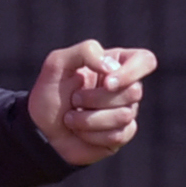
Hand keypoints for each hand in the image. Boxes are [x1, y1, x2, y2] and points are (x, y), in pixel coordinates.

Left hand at [28, 40, 155, 165]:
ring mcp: (126, 111)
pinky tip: (80, 132)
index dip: (132, 72)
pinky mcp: (122, 134)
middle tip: (74, 99)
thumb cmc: (49, 95)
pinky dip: (92, 134)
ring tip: (71, 117)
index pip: (145, 60)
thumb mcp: (57, 64)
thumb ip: (85, 51)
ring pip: (124, 115)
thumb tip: (111, 68)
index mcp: (114, 64)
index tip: (107, 82)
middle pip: (135, 91)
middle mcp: (125, 87)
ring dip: (89, 118)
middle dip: (97, 98)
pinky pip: (119, 135)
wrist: (40, 131)